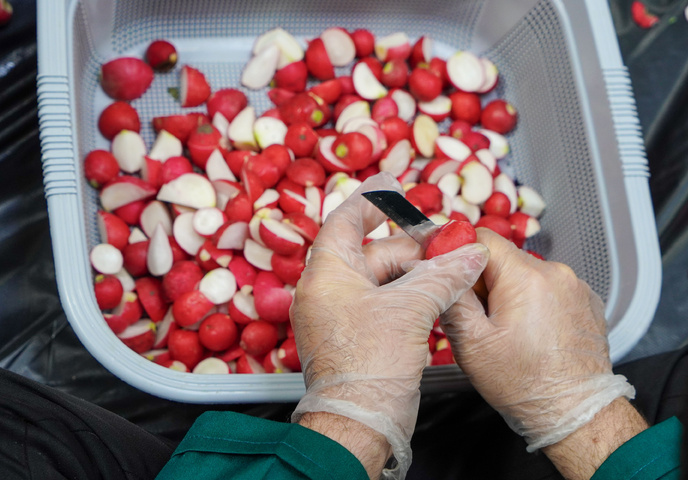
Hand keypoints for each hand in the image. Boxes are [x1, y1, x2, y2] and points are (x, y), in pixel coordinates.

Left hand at [290, 172, 488, 479]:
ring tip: (451, 273)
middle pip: (373, 253)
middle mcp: (327, 291)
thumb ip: (442, 275)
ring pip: (382, 280)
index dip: (370, 201)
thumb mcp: (410, 309)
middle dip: (412, 249)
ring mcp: (340, 315)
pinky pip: (384, 303)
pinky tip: (437, 298)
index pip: (344, 222)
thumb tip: (468, 254)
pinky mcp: (356, 336)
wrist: (359, 422)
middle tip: (448, 246)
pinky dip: (410, 298)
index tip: (391, 185)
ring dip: (416, 276)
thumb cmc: (368, 367)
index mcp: (326, 275)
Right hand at [441, 228, 636, 454]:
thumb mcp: (470, 343)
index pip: (483, 238)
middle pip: (504, 258)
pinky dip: (535, 303)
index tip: (453, 277)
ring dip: (510, 293)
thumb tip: (438, 266)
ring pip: (525, 274)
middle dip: (485, 282)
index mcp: (526, 277)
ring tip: (508, 332)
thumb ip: (452, 296)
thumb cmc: (525, 384)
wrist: (573, 413)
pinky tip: (532, 333)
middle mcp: (556, 273)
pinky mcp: (586, 301)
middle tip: (480, 319)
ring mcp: (575, 287)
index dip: (460, 254)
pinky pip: (548, 289)